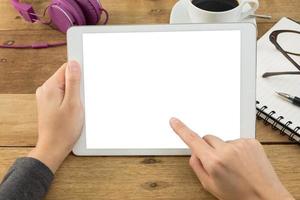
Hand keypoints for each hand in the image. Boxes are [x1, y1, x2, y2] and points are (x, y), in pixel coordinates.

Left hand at [28, 61, 83, 172]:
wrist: (54, 147)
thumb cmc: (63, 130)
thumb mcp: (73, 104)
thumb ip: (73, 82)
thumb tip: (74, 64)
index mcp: (50, 87)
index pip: (67, 68)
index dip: (79, 74)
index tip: (85, 84)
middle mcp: (45, 90)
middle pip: (67, 77)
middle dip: (78, 87)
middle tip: (80, 101)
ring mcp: (47, 98)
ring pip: (66, 87)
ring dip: (75, 95)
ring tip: (77, 108)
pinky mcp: (50, 104)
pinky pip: (64, 95)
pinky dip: (71, 100)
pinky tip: (73, 111)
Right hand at [169, 118, 293, 199]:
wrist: (266, 197)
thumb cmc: (240, 195)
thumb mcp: (210, 186)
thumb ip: (197, 167)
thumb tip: (194, 153)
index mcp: (214, 162)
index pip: (192, 140)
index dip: (181, 129)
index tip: (174, 121)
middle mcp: (227, 150)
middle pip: (207, 138)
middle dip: (208, 148)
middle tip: (216, 162)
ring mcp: (240, 144)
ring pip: (222, 140)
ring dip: (224, 149)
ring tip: (234, 165)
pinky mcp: (251, 142)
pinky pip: (236, 141)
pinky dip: (236, 149)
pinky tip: (242, 162)